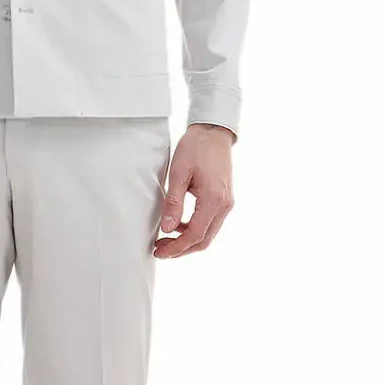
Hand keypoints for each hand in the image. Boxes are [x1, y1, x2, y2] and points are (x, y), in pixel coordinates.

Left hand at [153, 123, 234, 257]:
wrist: (214, 132)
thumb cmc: (196, 147)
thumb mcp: (179, 174)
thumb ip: (174, 203)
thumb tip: (167, 229)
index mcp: (214, 199)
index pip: (195, 235)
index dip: (176, 248)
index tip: (158, 251)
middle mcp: (224, 205)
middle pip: (204, 240)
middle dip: (181, 249)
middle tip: (159, 249)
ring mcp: (227, 204)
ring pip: (208, 234)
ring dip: (188, 241)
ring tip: (165, 239)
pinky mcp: (224, 200)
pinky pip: (211, 223)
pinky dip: (195, 230)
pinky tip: (178, 225)